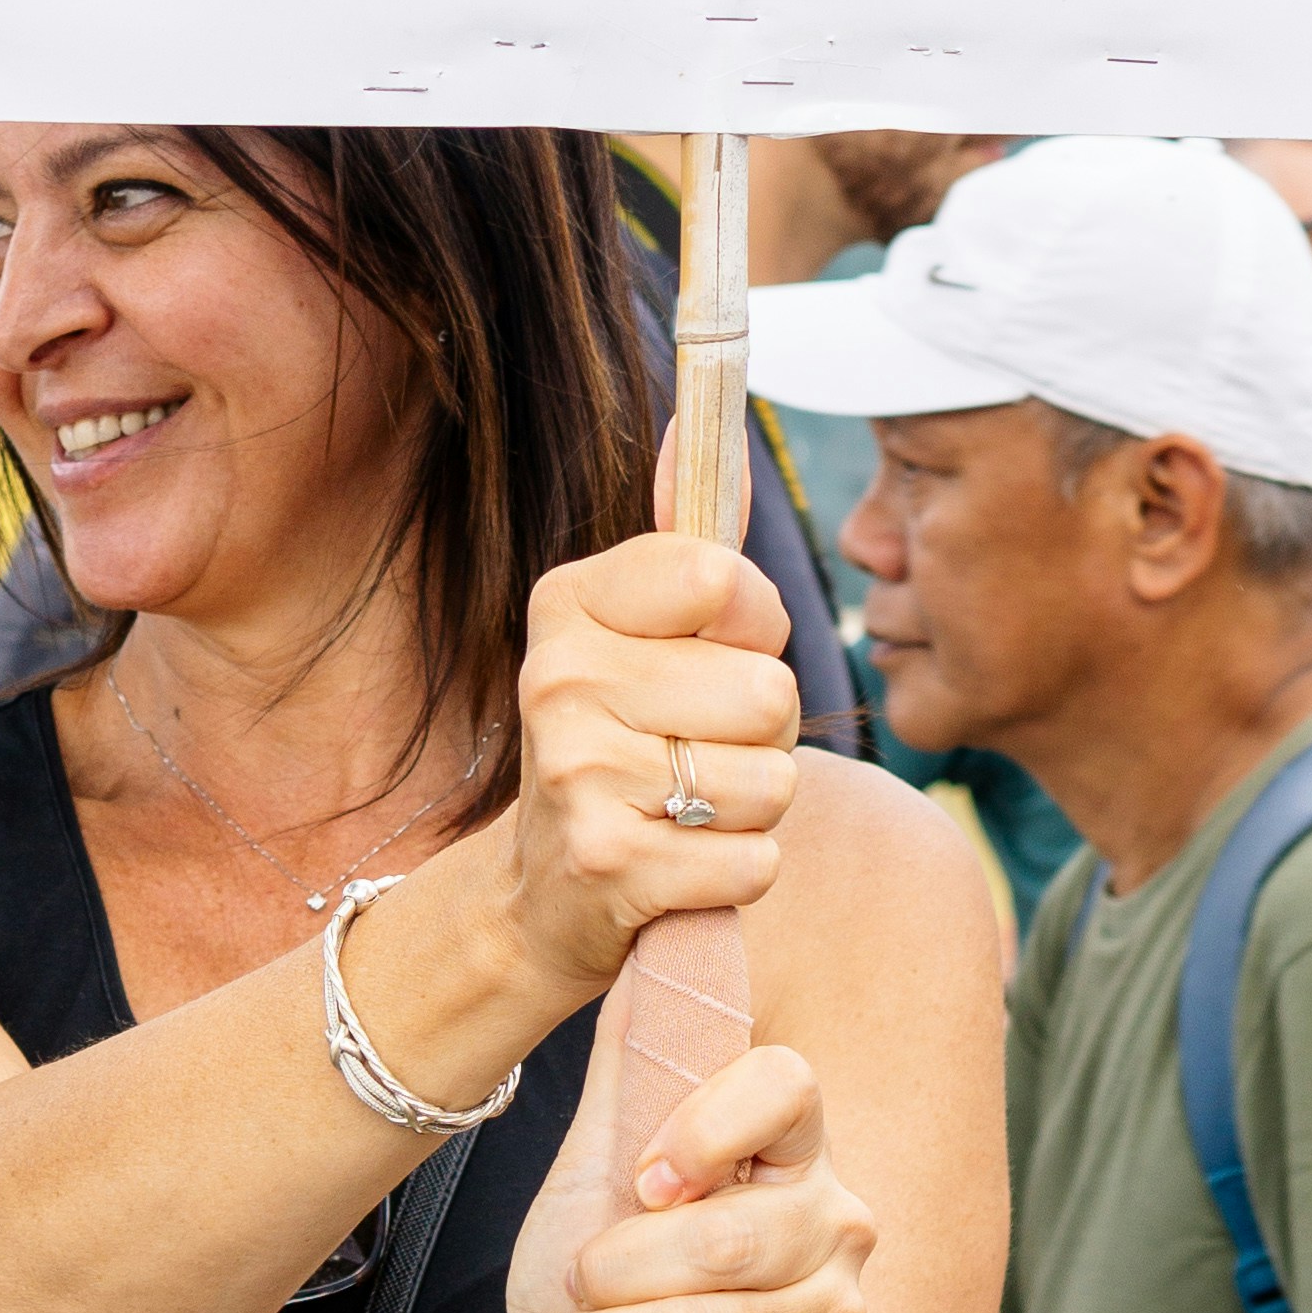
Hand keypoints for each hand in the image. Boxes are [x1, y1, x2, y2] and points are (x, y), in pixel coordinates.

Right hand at [501, 532, 800, 1013]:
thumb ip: (686, 545)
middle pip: (768, 691)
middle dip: (762, 734)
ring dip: (751, 807)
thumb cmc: (622, 745)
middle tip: (697, 751)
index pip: (727, 578)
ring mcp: (577, 773)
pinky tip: (680, 864)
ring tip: (686, 809)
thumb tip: (698, 419)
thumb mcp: (636, 637)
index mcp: (567, 603)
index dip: (754, 627)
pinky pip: (753, 859)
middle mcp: (556, 677)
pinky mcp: (609, 865)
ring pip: (771, 780)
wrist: (540, 893)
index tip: (712, 655)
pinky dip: (736, 870)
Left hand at [520, 1029, 873, 1312]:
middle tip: (580, 1288)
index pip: (788, 1085)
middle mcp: (837, 1222)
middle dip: (610, 1276)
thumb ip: (630, 1062)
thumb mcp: (596, 1164)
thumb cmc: (600, 1279)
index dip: (706, 1125)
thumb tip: (647, 934)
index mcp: (791, 1143)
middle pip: (728, 1237)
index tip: (641, 1178)